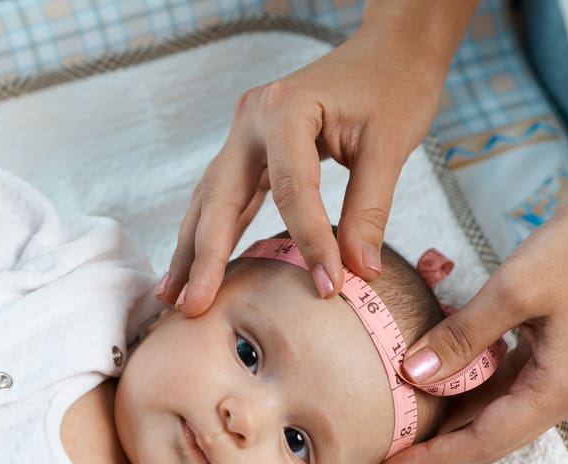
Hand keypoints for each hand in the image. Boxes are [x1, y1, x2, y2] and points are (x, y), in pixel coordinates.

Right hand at [158, 0, 478, 315]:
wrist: (388, 50)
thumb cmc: (394, 87)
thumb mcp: (390, 146)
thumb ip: (370, 211)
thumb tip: (360, 273)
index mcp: (287, 109)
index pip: (292, 190)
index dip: (309, 242)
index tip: (328, 288)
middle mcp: (252, 119)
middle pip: (221, 197)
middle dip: (205, 257)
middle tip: (193, 307)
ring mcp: (244, 133)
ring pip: (210, 200)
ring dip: (192, 250)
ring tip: (173, 298)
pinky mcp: (249, 149)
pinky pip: (223, 197)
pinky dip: (210, 233)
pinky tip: (195, 269)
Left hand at [373, 148, 567, 463]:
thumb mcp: (512, 290)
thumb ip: (460, 336)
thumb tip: (410, 374)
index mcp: (555, 390)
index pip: (482, 442)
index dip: (431, 462)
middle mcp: (558, 396)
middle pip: (483, 440)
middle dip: (431, 461)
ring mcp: (555, 378)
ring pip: (488, 416)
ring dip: (443, 433)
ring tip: (395, 449)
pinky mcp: (549, 358)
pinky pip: (496, 389)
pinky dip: (460, 397)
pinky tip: (426, 398)